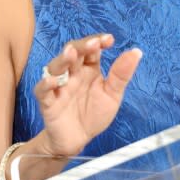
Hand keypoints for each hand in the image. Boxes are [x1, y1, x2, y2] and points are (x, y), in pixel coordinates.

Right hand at [33, 33, 140, 156]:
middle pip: (73, 52)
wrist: (78, 140)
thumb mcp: (113, 95)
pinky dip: (46, 84)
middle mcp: (73, 74)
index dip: (98, 41)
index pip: (92, 50)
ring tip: (71, 54)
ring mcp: (59, 86)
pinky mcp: (48, 102)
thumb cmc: (94, 114)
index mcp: (89, 69)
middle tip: (94, 44)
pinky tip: (54, 81)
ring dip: (63, 59)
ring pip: (56, 67)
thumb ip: (121, 75)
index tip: (109, 39)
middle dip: (82, 46)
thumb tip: (136, 52)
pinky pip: (42, 90)